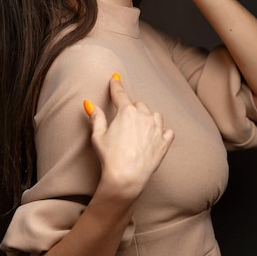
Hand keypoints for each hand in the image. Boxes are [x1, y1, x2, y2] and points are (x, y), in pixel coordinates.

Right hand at [84, 75, 173, 198]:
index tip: (115, 78)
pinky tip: (155, 137)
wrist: (126, 177)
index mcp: (127, 112)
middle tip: (124, 119)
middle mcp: (144, 117)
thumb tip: (89, 104)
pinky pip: (167, 131)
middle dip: (131, 108)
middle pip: (138, 105)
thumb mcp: (98, 136)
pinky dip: (162, 132)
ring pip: (154, 115)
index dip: (116, 85)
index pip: (120, 93)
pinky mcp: (164, 143)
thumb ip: (96, 117)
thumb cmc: (110, 157)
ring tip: (140, 128)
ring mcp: (156, 129)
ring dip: (147, 118)